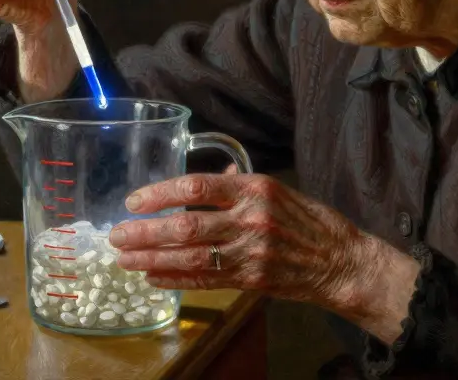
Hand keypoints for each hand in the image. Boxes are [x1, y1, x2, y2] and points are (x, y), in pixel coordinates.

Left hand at [108, 173, 377, 312]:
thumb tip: (207, 178)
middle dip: (145, 233)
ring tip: (124, 259)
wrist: (341, 261)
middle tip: (116, 235)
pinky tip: (152, 277)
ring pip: (190, 257)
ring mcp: (251, 253)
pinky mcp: (252, 279)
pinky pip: (206, 279)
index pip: (196, 188)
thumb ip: (238, 185)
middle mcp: (251, 219)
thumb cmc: (308, 220)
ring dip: (152, 259)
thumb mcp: (277, 189)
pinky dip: (175, 279)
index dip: (160, 195)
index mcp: (255, 188)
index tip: (134, 201)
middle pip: (186, 227)